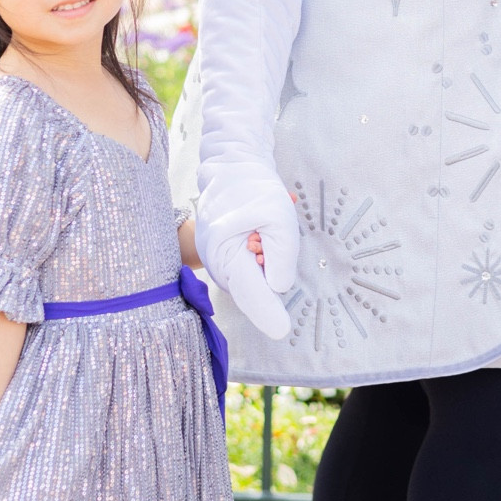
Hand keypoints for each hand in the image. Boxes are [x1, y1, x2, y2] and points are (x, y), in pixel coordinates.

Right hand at [196, 167, 299, 339]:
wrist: (229, 170)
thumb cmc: (252, 189)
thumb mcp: (279, 216)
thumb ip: (282, 255)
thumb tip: (279, 287)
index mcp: (225, 254)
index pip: (251, 292)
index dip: (268, 312)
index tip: (282, 330)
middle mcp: (217, 266)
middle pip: (256, 287)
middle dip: (271, 267)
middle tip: (265, 234)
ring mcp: (217, 264)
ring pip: (255, 278)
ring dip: (266, 259)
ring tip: (260, 229)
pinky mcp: (223, 261)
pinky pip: (249, 269)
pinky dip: (260, 255)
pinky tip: (257, 234)